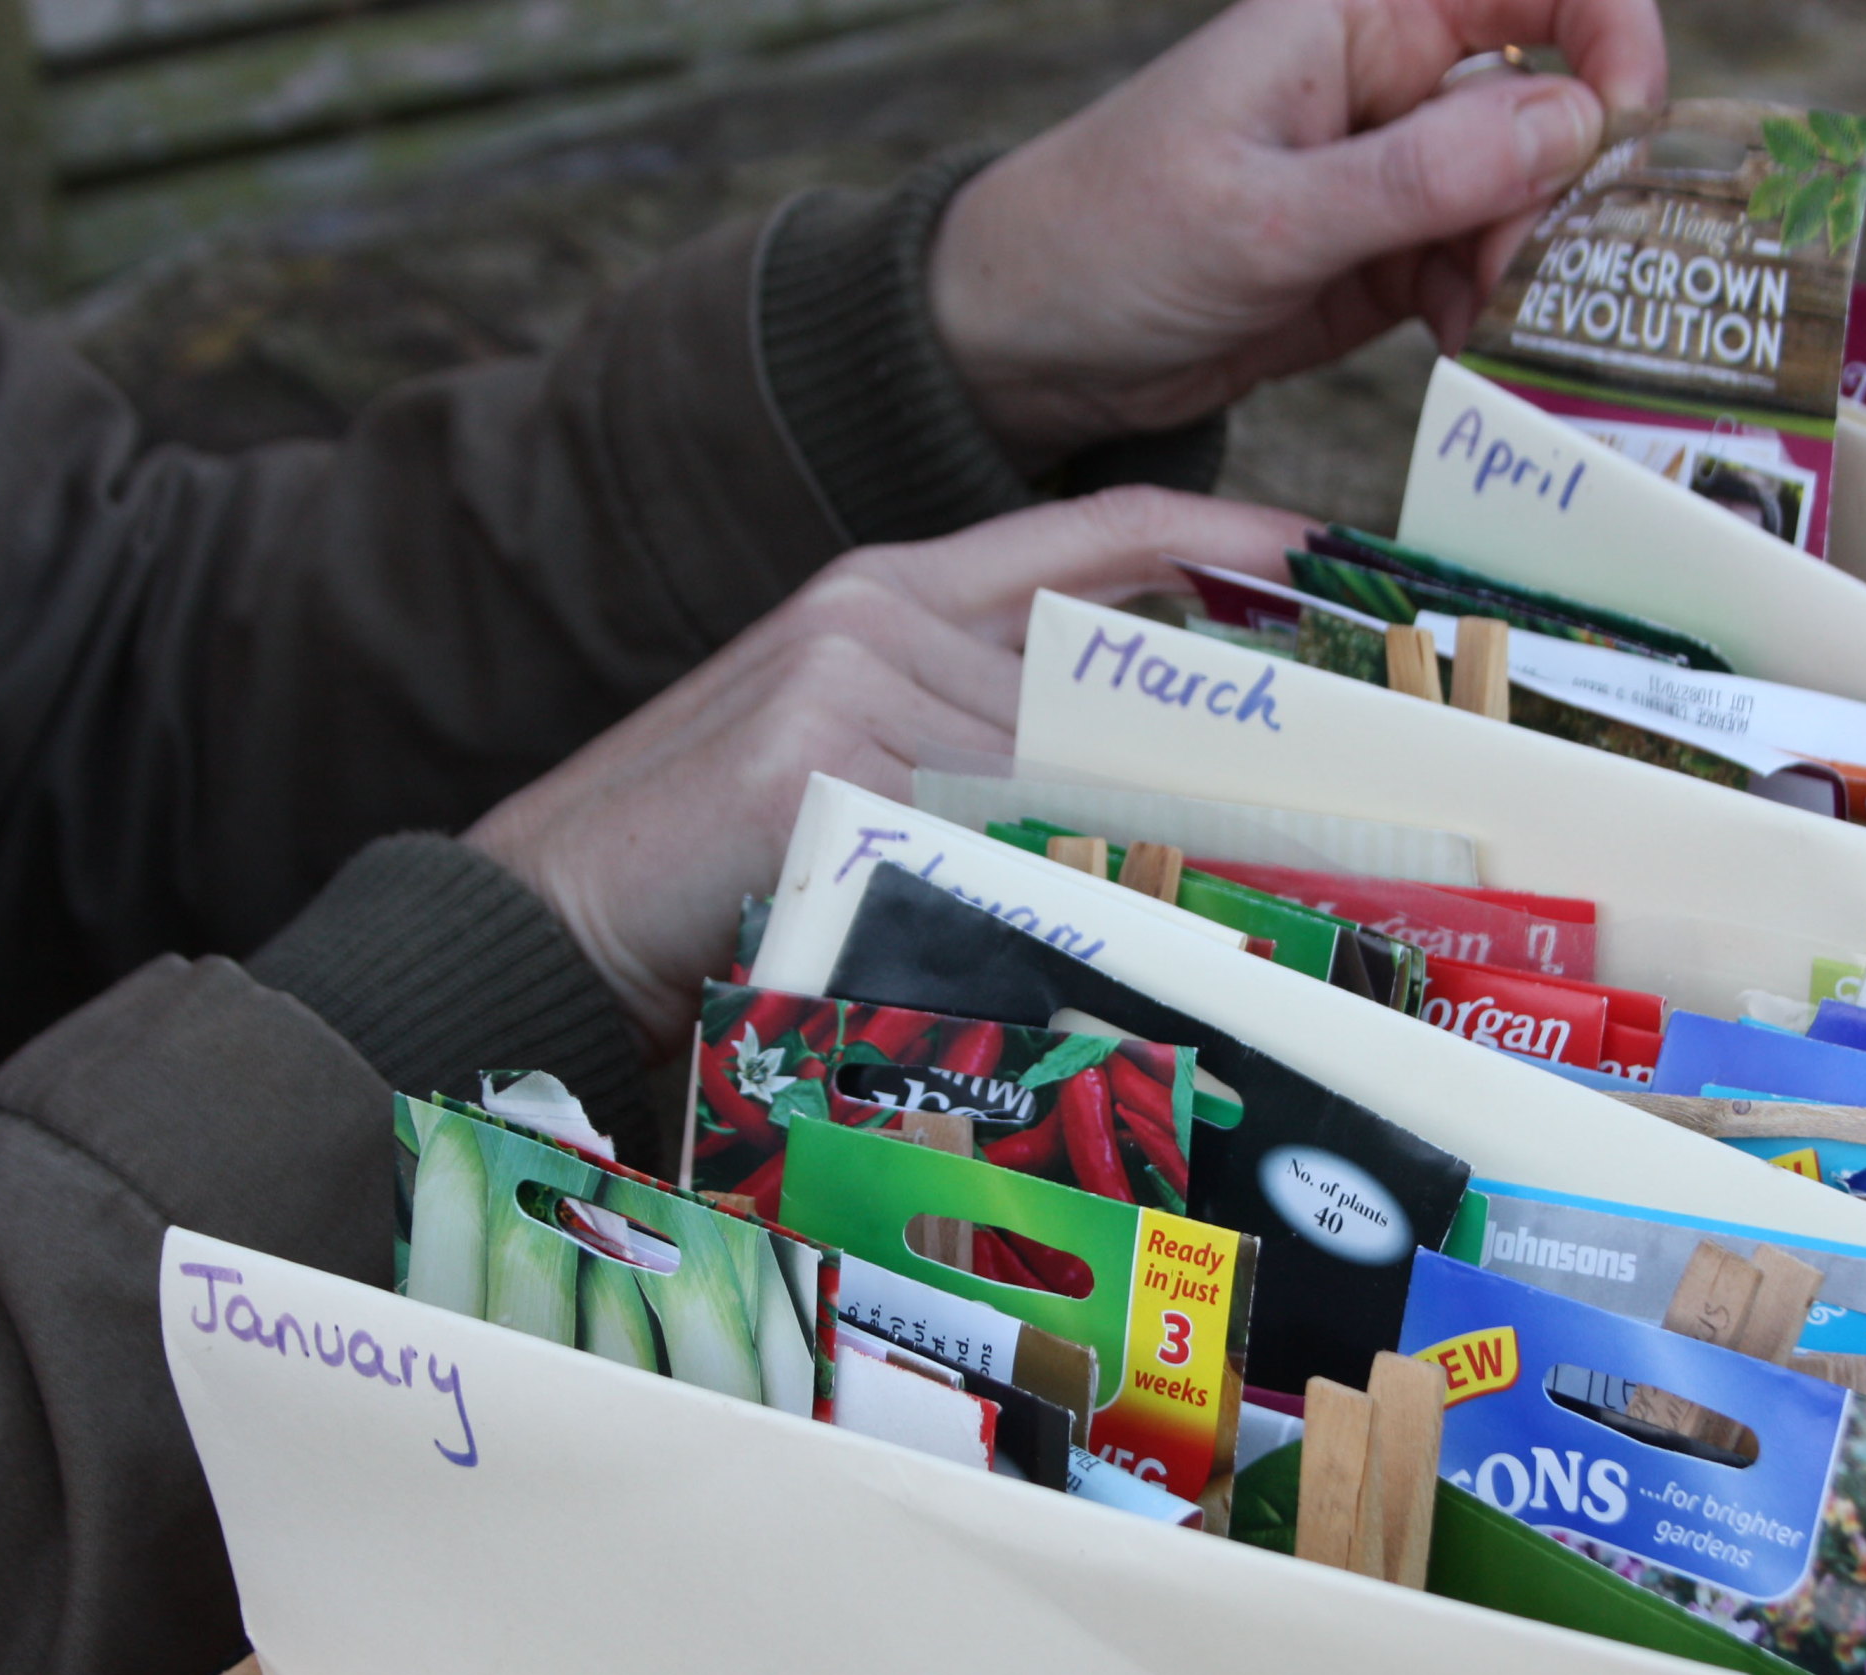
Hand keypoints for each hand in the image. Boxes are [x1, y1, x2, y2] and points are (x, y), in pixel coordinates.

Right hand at [465, 488, 1308, 1056]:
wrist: (542, 915)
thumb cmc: (705, 859)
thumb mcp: (848, 756)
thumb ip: (971, 738)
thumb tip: (1125, 795)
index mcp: (886, 588)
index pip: (1088, 534)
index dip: (1216, 527)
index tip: (1323, 550)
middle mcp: (875, 612)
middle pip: (1098, 688)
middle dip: (1190, 771)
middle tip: (1303, 828)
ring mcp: (843, 679)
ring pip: (1052, 778)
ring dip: (1116, 861)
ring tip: (1185, 928)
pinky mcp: (814, 765)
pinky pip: (978, 844)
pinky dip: (1026, 905)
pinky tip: (1054, 954)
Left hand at [929, 0, 1665, 463]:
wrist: (1024, 345)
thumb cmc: (1110, 241)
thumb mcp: (1262, 214)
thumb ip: (1418, 177)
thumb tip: (1572, 126)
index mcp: (1358, 15)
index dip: (1607, 36)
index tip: (1619, 131)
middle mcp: (1389, 82)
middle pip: (1549, 104)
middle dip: (1565, 190)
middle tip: (1529, 279)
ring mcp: (1390, 178)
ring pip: (1522, 202)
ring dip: (1527, 268)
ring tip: (1486, 333)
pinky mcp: (1379, 264)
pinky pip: (1475, 274)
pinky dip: (1488, 314)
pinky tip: (1466, 356)